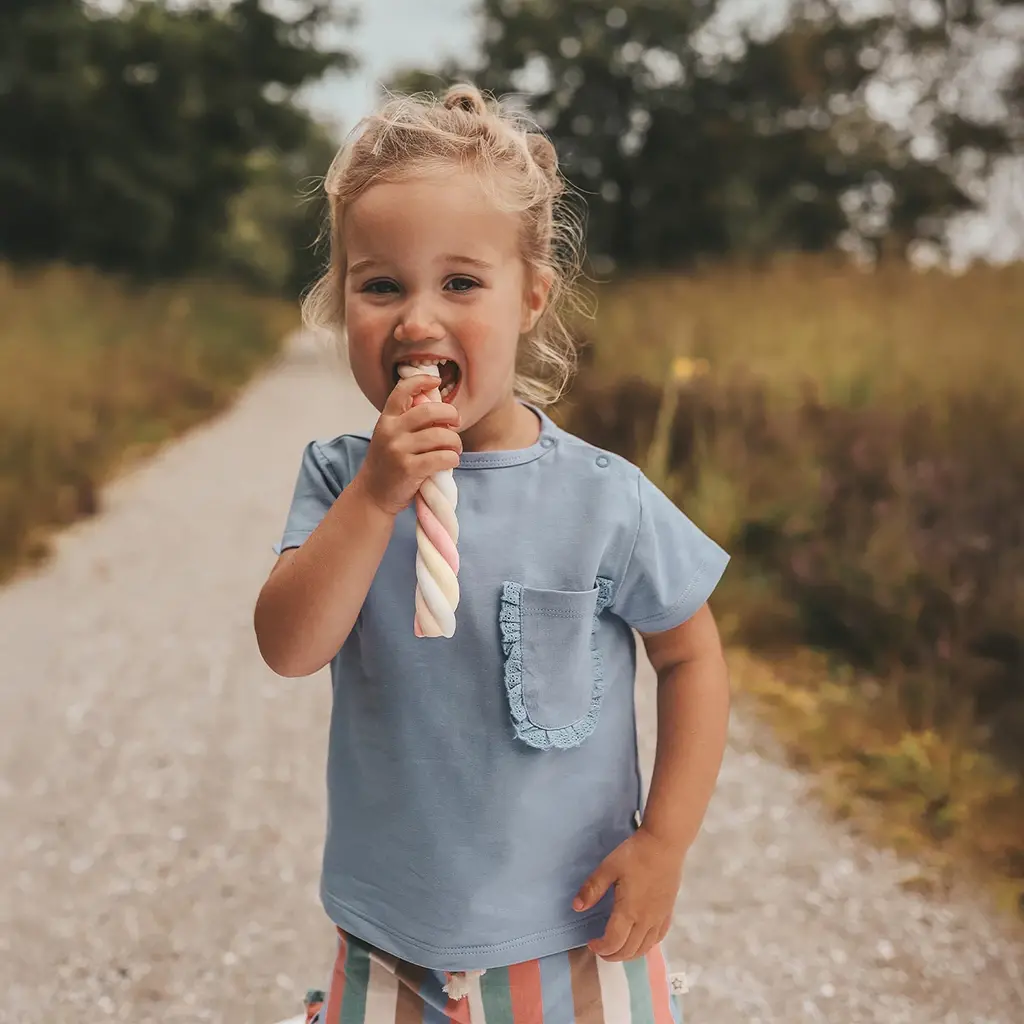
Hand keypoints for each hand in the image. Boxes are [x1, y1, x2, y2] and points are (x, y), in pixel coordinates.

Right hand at [357, 374, 461, 516]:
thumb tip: (440, 409)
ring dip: (455, 442)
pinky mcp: (409, 469)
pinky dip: (453, 458)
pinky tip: (451, 461)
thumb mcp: (390, 437)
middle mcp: (391, 431)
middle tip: (456, 423)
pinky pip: (443, 457)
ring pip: (441, 435)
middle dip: (451, 414)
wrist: (373, 495)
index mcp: (387, 420)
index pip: (402, 390)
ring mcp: (399, 450)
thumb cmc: (388, 465)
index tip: (437, 381)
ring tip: (455, 449)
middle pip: (430, 411)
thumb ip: (407, 422)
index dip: (422, 380)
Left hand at [573, 827, 683, 961]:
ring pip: (644, 948)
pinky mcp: (668, 912)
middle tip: (600, 948)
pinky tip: (639, 940)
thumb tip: (576, 907)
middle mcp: (646, 921)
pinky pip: (658, 939)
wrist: (664, 845)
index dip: (601, 948)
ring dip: (628, 954)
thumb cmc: (635, 855)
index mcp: (629, 912)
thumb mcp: (608, 868)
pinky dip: (645, 946)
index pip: (614, 943)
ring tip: (616, 947)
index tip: (591, 942)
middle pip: (629, 951)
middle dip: (612, 955)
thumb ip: (592, 889)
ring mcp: (659, 918)